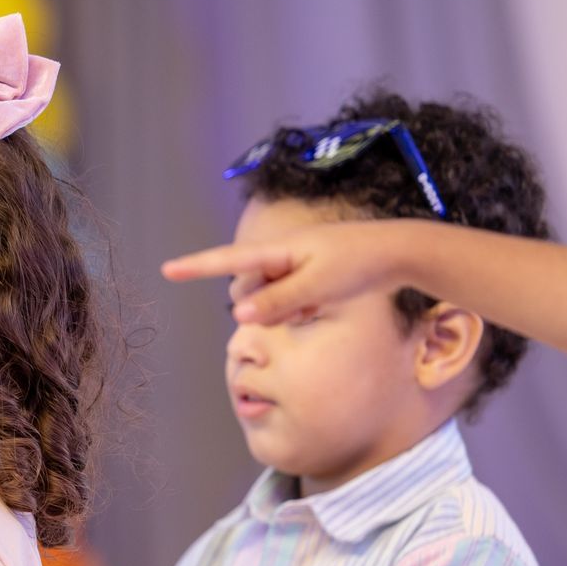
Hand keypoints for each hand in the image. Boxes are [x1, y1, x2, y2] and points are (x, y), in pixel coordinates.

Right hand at [162, 220, 414, 324]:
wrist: (399, 253)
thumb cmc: (359, 264)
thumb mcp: (318, 287)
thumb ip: (277, 302)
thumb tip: (238, 315)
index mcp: (279, 249)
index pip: (227, 260)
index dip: (196, 267)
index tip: (166, 270)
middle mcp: (280, 256)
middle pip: (246, 288)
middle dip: (260, 304)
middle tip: (300, 305)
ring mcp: (291, 266)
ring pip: (264, 298)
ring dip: (280, 309)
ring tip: (316, 304)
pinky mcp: (304, 276)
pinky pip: (283, 301)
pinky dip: (296, 308)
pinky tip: (323, 303)